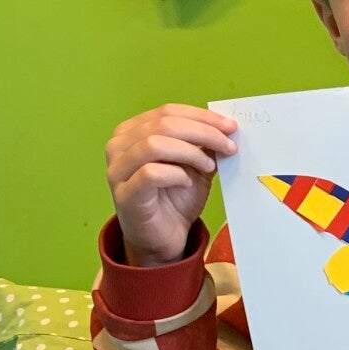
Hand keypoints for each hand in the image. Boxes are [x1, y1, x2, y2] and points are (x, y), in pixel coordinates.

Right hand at [105, 104, 236, 266]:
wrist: (165, 237)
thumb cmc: (176, 198)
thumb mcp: (195, 166)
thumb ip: (204, 146)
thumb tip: (226, 128)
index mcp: (133, 132)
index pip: (168, 111)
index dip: (202, 116)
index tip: (231, 127)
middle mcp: (119, 146)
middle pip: (163, 124)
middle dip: (203, 133)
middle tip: (228, 147)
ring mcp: (117, 170)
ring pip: (154, 143)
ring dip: (190, 152)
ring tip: (209, 167)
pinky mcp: (124, 194)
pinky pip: (151, 173)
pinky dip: (176, 174)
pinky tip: (187, 182)